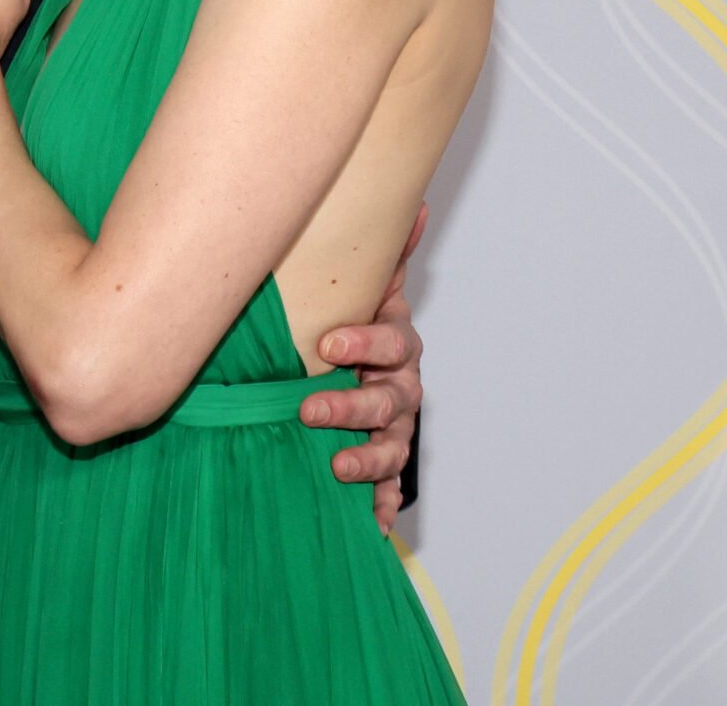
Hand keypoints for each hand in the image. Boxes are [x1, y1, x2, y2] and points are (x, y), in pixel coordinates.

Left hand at [304, 201, 427, 530]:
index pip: (392, 342)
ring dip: (366, 460)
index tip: (328, 344)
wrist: (352, 361)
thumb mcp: (365, 285)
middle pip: (388, 400)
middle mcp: (400, 387)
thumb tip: (417, 203)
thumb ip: (386, 251)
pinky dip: (377, 506)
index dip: (365, 343)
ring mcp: (393, 428)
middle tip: (309, 409)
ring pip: (389, 446)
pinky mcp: (381, 464)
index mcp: (395, 344)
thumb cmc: (353, 321)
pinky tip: (367, 522)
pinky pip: (386, 489)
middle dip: (350, 406)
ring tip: (336, 467)